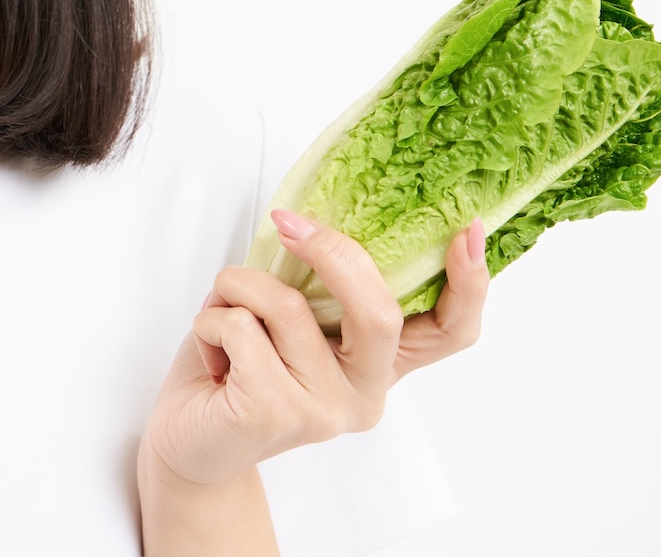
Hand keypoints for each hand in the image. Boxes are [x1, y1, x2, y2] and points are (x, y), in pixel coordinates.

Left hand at [144, 209, 486, 488]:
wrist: (190, 441)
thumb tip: (312, 219)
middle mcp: (364, 393)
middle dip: (332, 254)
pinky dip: (211, 320)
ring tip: (222, 306)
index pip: (452, 331)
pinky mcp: (274, 413)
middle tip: (288, 223)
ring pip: (288, 306)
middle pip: (379, 312)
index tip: (468, 230)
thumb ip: (316, 289)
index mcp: (379, 364)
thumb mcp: (288, 320)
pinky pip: (240, 329)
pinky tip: (210, 355)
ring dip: (239, 284)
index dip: (469, 283)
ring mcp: (323, 409)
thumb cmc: (237, 369)